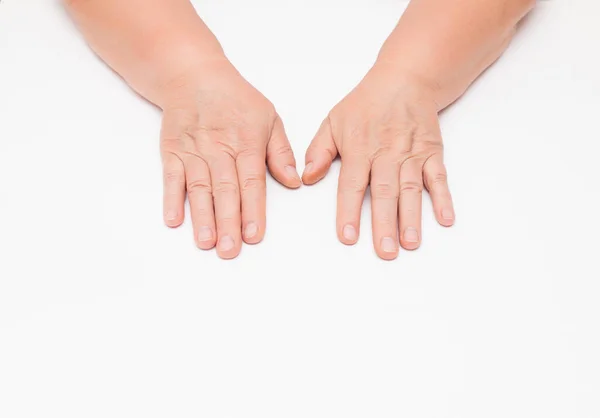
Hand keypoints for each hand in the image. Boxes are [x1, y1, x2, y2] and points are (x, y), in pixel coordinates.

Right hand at [158, 58, 300, 258]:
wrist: (194, 75)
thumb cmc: (236, 100)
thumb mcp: (269, 118)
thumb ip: (281, 151)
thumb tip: (294, 181)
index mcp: (246, 143)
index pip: (252, 181)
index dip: (253, 209)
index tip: (254, 235)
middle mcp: (219, 149)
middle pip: (225, 190)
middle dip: (228, 222)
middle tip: (229, 250)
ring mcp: (193, 151)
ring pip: (198, 188)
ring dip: (202, 216)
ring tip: (206, 242)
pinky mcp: (172, 151)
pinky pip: (171, 177)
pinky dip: (170, 198)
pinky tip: (173, 220)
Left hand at [302, 65, 454, 259]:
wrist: (405, 79)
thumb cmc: (365, 104)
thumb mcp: (333, 121)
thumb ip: (319, 151)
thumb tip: (306, 177)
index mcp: (359, 149)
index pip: (351, 185)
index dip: (349, 212)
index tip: (348, 237)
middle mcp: (386, 154)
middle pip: (384, 193)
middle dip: (385, 224)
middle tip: (385, 251)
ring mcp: (411, 154)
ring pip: (411, 190)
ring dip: (412, 218)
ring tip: (411, 243)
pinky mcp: (432, 152)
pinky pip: (438, 177)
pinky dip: (443, 198)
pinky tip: (445, 218)